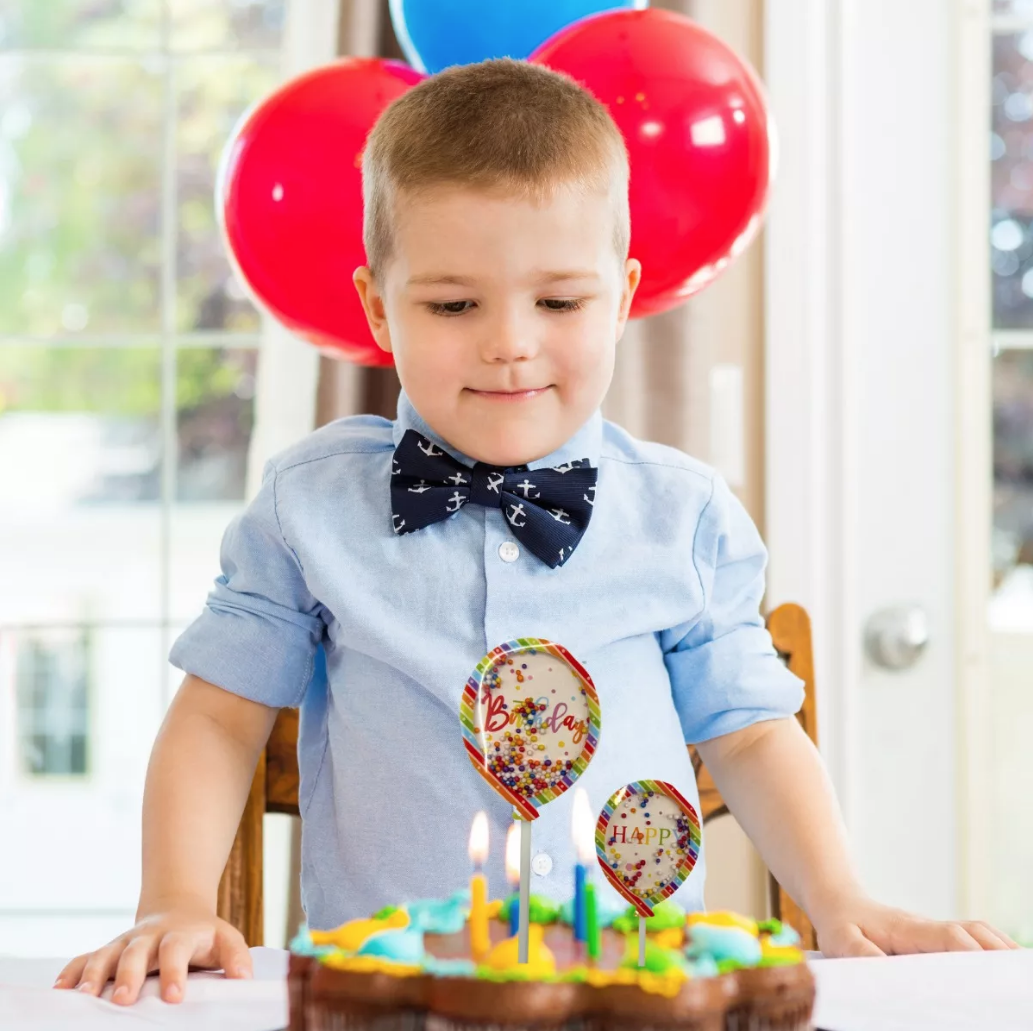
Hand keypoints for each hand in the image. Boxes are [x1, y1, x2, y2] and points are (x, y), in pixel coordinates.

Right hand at [52, 903, 251, 1004]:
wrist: (178, 909)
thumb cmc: (203, 935)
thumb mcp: (226, 939)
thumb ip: (236, 957)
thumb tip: (244, 978)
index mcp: (179, 935)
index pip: (177, 950)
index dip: (175, 972)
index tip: (174, 996)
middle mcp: (148, 937)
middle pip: (136, 952)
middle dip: (129, 975)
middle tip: (125, 999)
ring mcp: (125, 943)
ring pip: (105, 954)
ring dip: (93, 974)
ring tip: (85, 997)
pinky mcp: (108, 950)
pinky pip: (84, 958)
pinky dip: (71, 972)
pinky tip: (59, 990)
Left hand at [813, 894, 1021, 956]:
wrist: (837, 900)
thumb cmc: (840, 923)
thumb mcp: (840, 939)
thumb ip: (860, 952)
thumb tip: (881, 967)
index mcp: (906, 929)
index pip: (946, 937)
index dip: (969, 951)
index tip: (988, 971)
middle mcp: (926, 927)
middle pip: (973, 932)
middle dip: (999, 952)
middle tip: (1020, 978)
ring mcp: (934, 930)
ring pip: (978, 933)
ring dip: (1001, 950)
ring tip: (1022, 975)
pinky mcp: (936, 937)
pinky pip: (971, 939)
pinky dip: (993, 949)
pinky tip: (1006, 969)